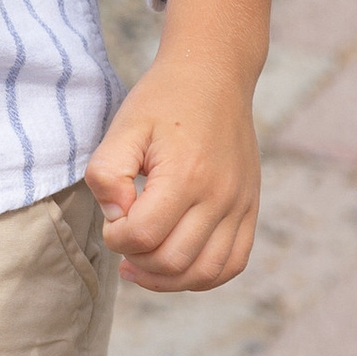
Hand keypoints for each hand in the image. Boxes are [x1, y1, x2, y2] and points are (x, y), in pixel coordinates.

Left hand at [85, 0, 271, 293]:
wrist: (214, 76)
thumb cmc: (162, 101)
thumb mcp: (123, 126)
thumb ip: (107, 173)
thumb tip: (115, 216)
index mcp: (185, 175)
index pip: (143, 237)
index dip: (115, 238)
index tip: (111, 218)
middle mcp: (219, 196)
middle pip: (172, 262)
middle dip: (136, 260)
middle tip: (124, 235)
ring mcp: (239, 206)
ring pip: (204, 274)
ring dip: (166, 279)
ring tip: (141, 261)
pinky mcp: (249, 210)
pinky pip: (232, 264)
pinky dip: (201, 276)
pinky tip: (175, 264)